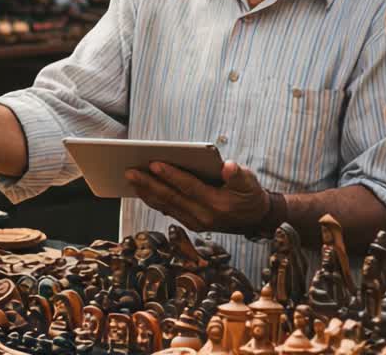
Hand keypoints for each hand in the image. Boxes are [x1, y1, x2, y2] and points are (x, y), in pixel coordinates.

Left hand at [125, 160, 268, 234]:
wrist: (255, 220)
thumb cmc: (250, 195)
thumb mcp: (251, 183)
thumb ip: (239, 175)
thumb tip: (229, 166)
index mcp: (218, 204)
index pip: (189, 187)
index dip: (171, 175)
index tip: (154, 163)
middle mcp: (204, 217)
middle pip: (171, 198)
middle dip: (149, 184)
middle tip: (129, 171)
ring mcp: (195, 223)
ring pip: (165, 206)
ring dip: (146, 192)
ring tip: (129, 178)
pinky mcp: (190, 223)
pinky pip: (167, 211)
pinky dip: (152, 199)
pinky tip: (140, 189)